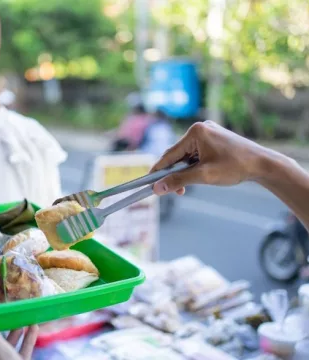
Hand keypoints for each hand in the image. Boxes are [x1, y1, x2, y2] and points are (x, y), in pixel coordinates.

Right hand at [150, 121, 267, 194]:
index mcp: (196, 132)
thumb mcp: (204, 176)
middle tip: (172, 191)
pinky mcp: (213, 139)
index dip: (158, 170)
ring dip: (184, 172)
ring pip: (186, 156)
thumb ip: (178, 180)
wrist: (263, 164)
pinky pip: (196, 154)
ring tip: (186, 187)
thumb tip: (157, 188)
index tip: (148, 183)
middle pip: (177, 155)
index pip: (169, 154)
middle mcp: (200, 129)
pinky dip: (193, 166)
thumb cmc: (235, 167)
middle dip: (174, 174)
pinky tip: (197, 177)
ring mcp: (207, 133)